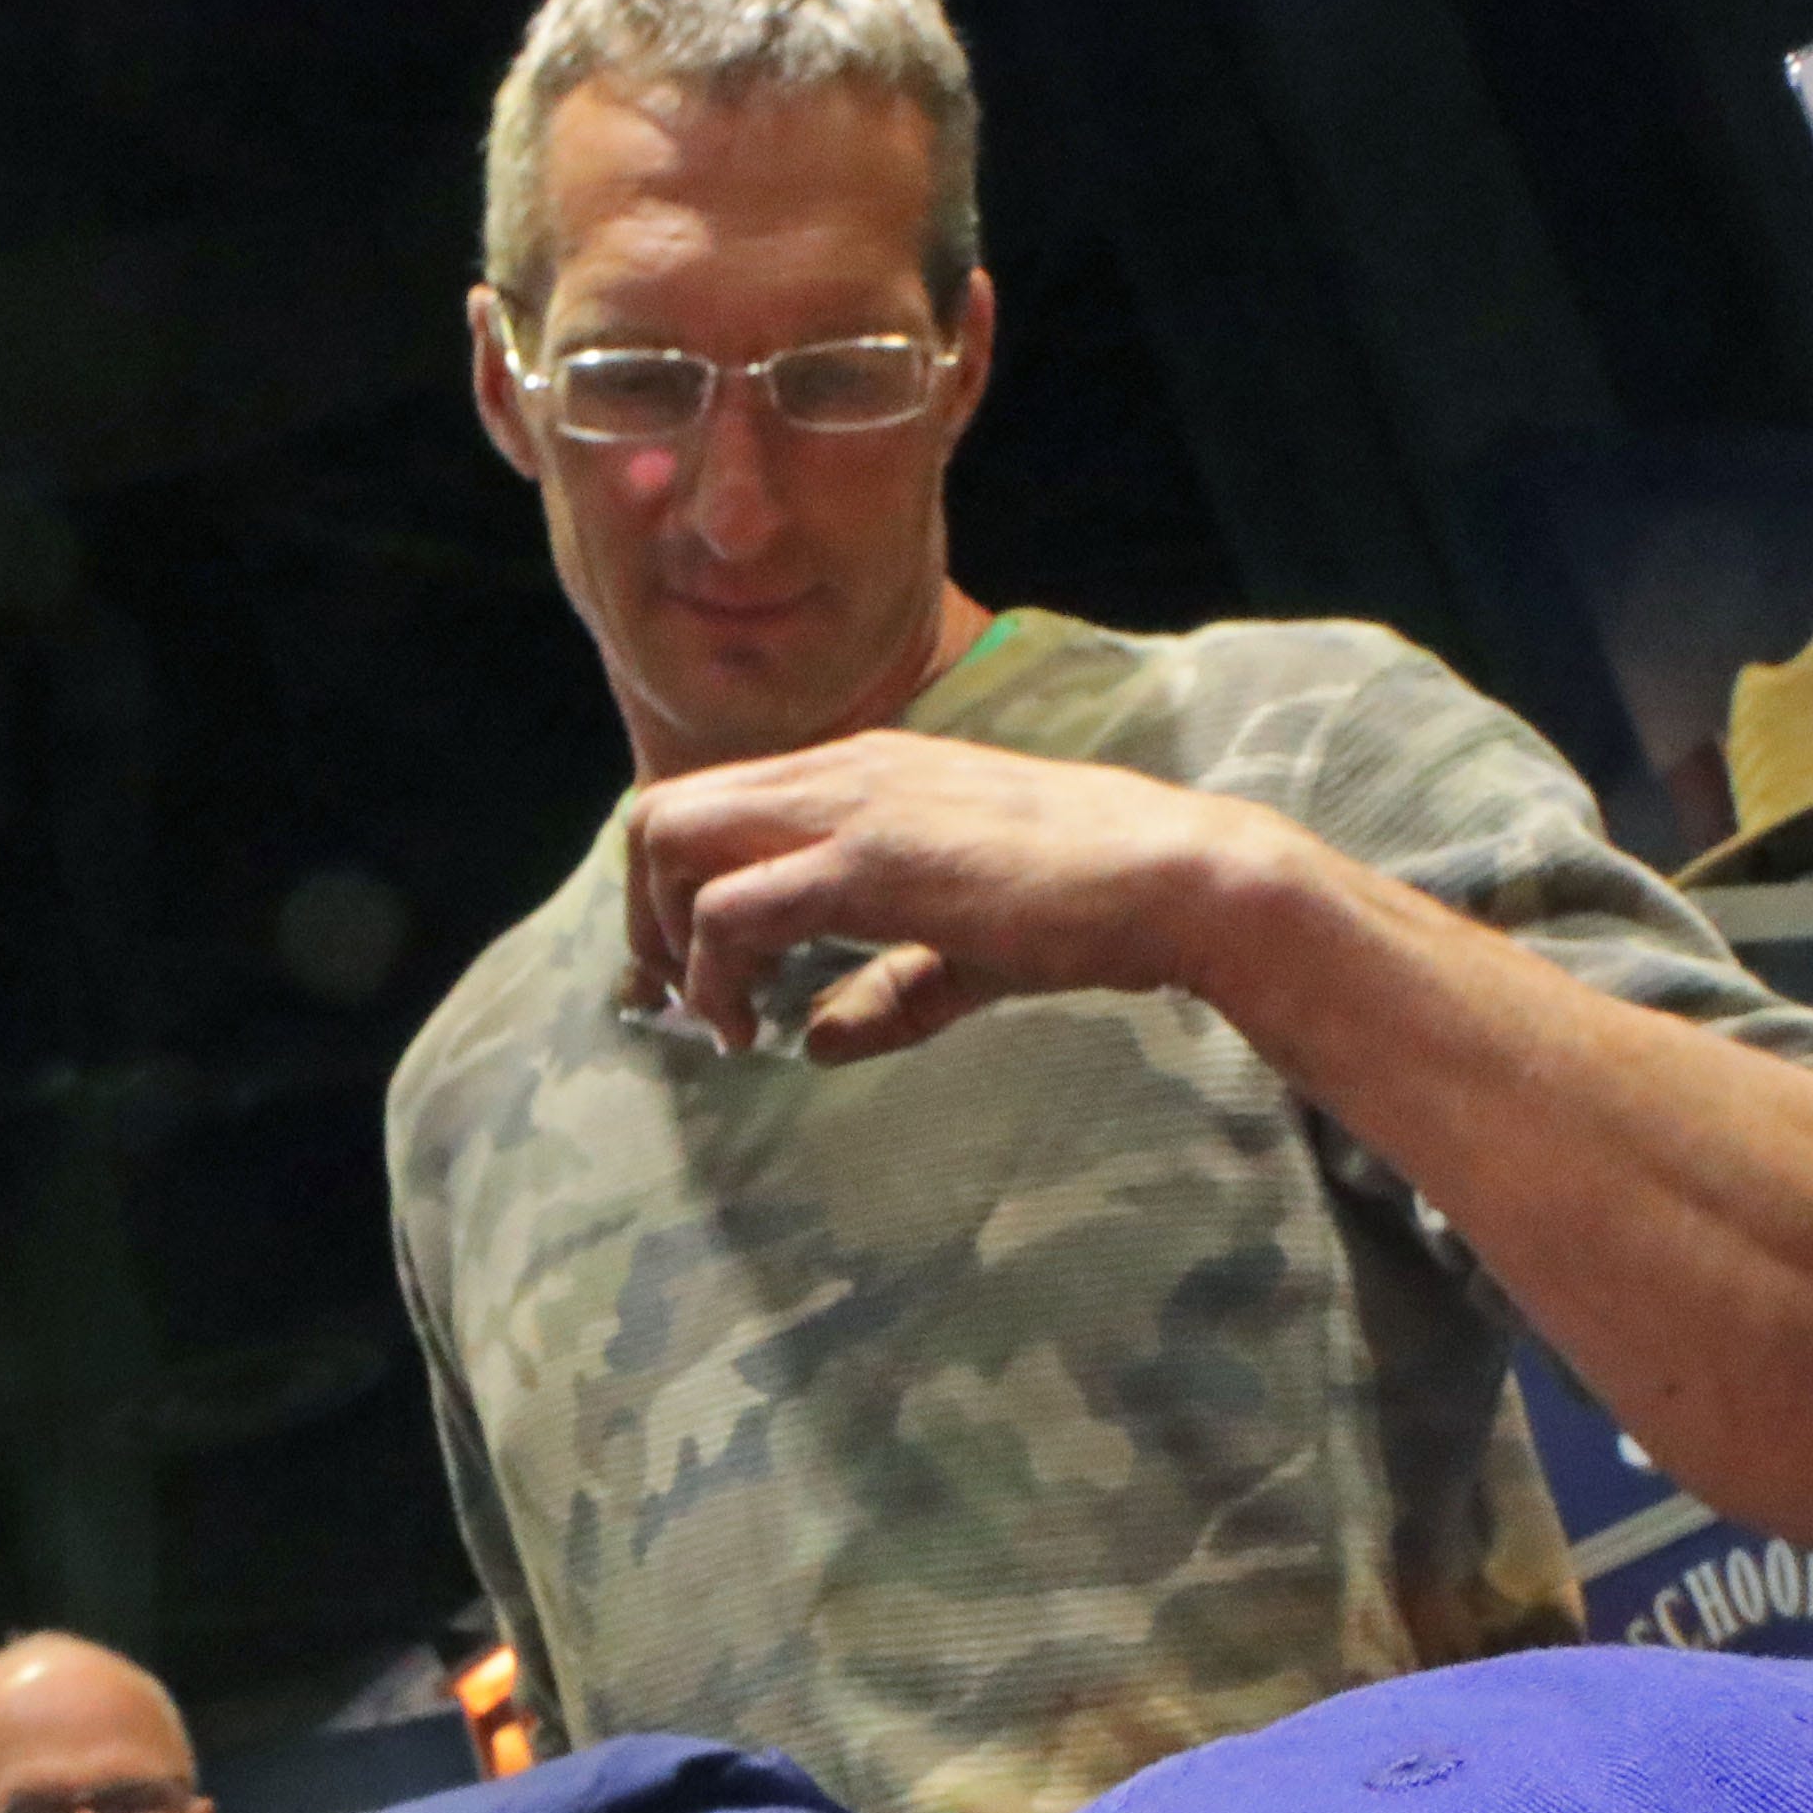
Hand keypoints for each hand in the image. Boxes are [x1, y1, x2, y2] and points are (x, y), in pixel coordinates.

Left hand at [616, 732, 1290, 1062]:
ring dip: (667, 939)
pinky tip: (751, 1030)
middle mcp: (840, 770)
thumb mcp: (964, 950)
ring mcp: (851, 805)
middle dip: (642, 910)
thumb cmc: (1085, 905)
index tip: (686, 973)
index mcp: (860, 774)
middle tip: (674, 996)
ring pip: (676, 839)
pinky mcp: (869, 860)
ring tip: (712, 1015)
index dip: (671, 889)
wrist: (1171, 876)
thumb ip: (885, 991)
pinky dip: (714, 976)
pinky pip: (733, 910)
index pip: (711, 800)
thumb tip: (813, 1042)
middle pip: (664, 810)